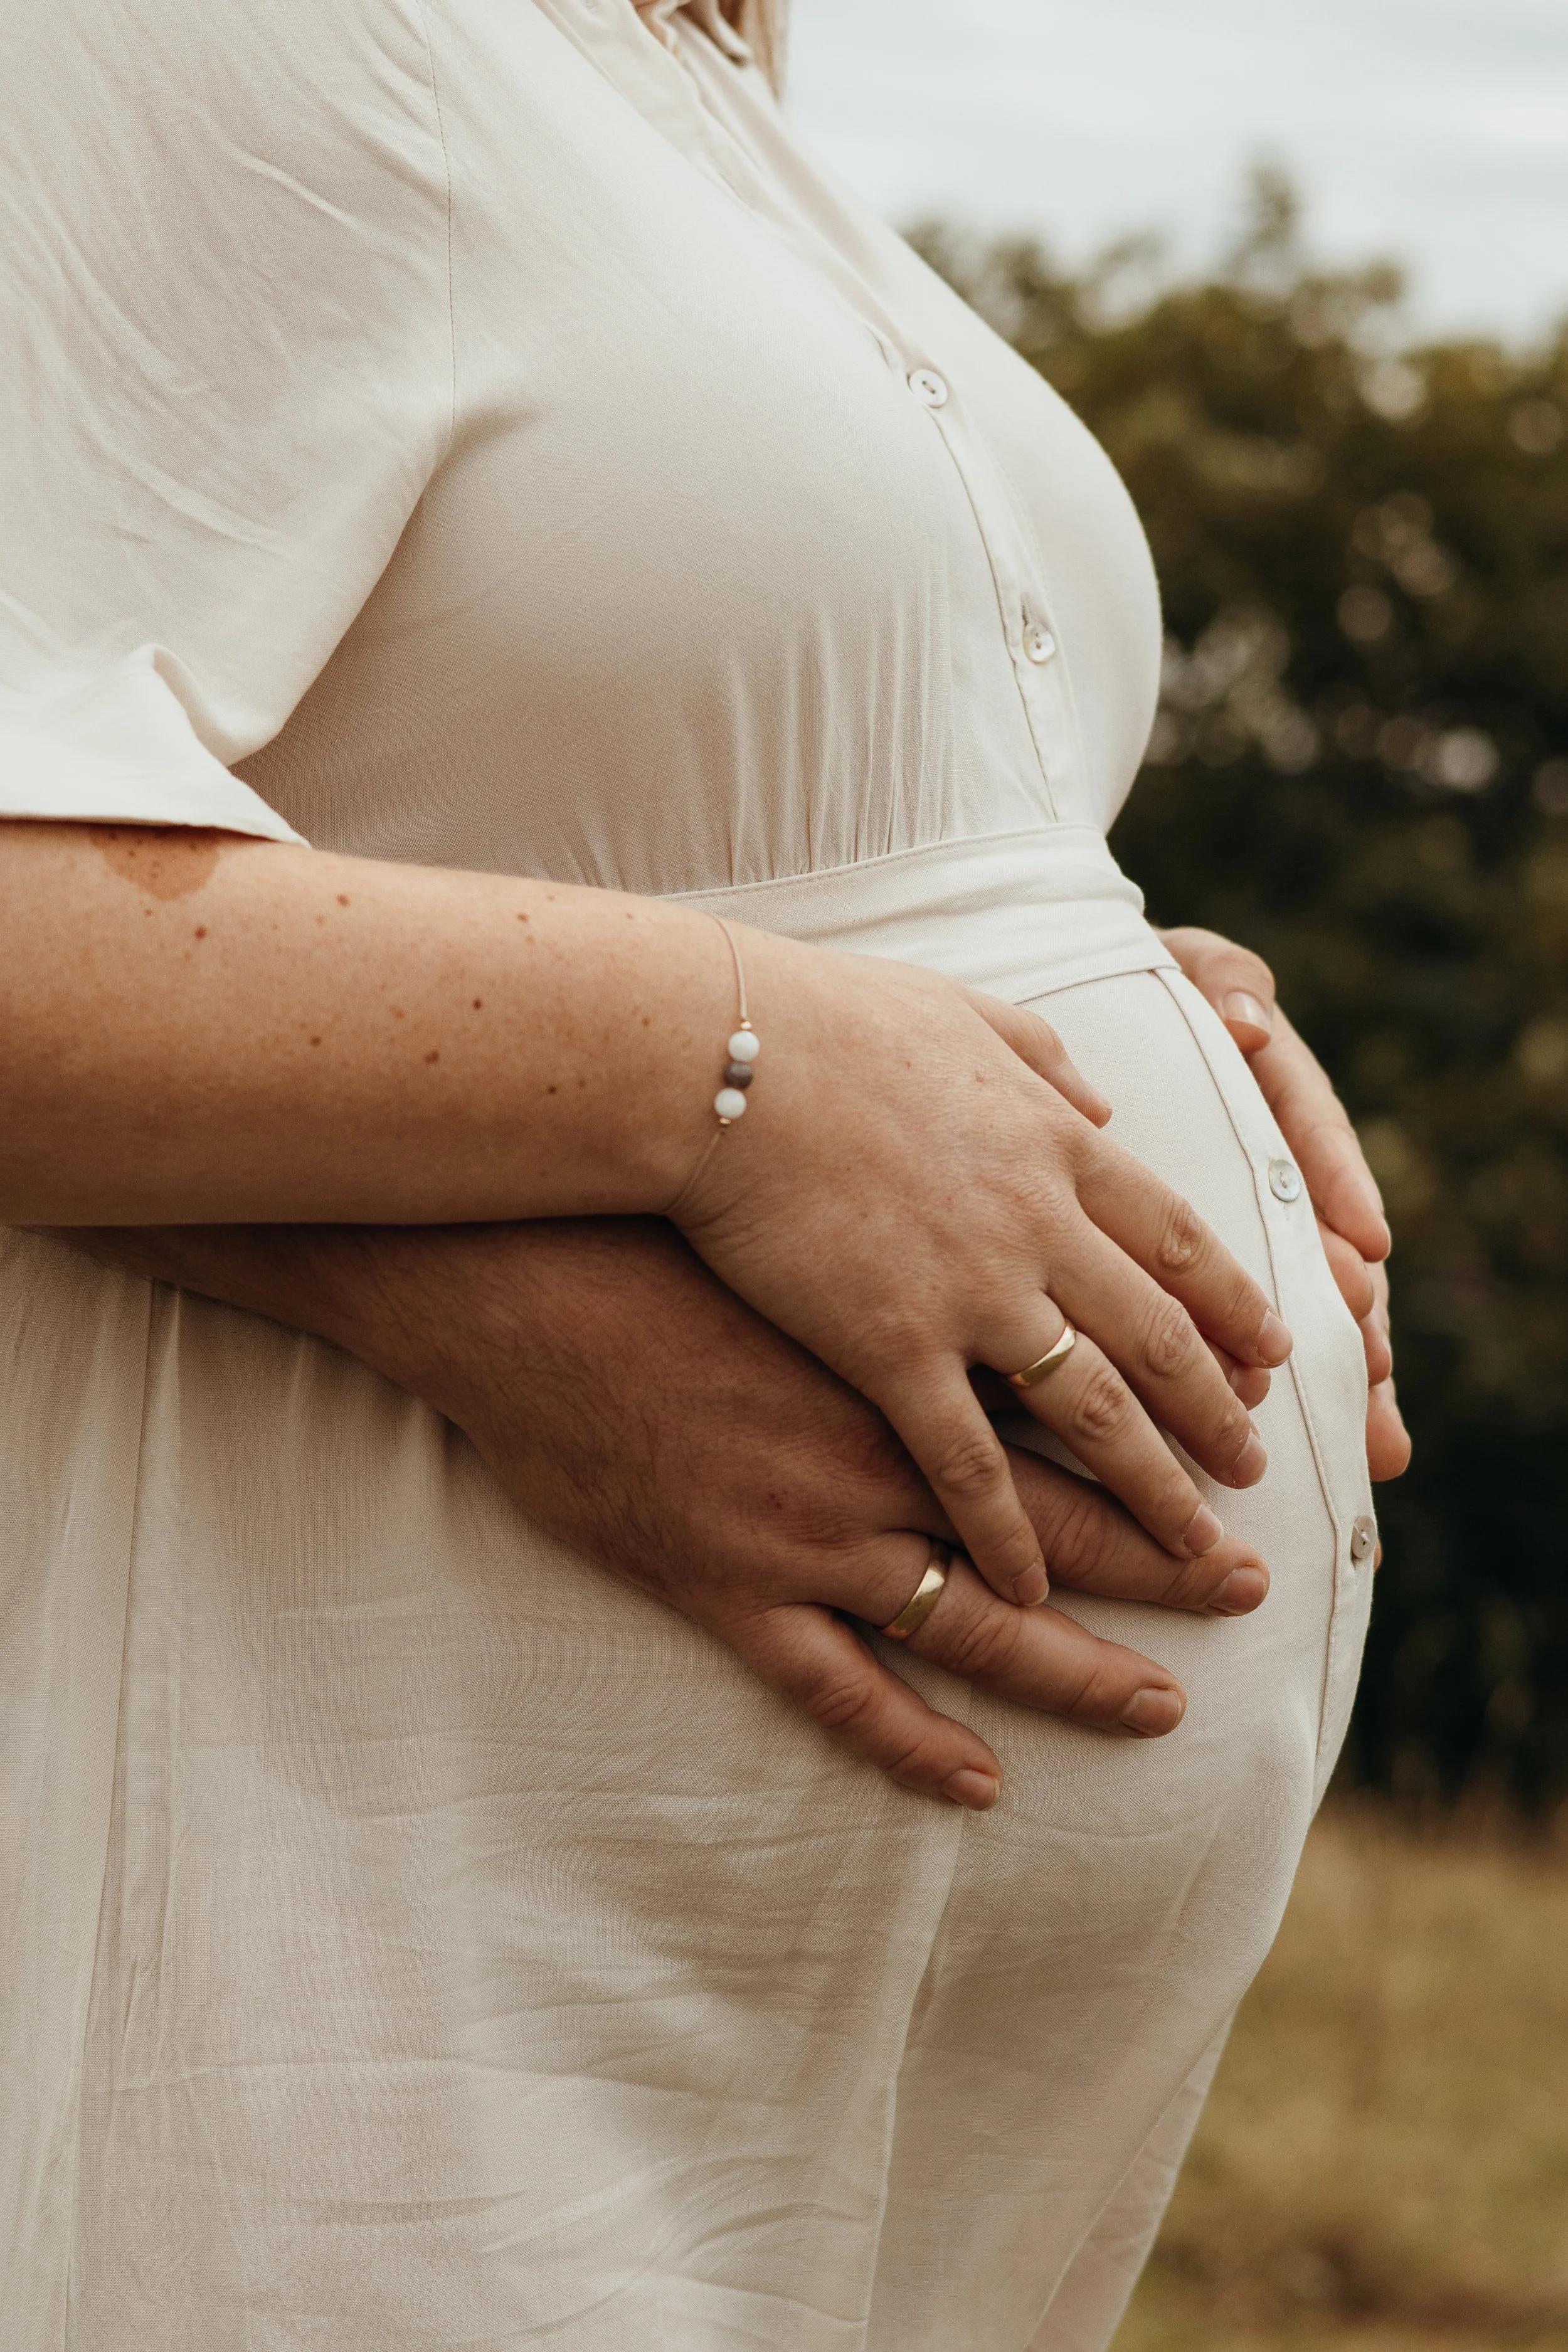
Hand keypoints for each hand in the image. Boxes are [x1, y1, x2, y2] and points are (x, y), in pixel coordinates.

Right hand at [50, 1218, 1271, 1809]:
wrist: (530, 1264)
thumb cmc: (668, 1206)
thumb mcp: (835, 1147)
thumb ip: (966, 1129)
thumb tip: (1079, 1104)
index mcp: (919, 1341)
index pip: (1084, 1395)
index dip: (1174, 1436)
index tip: (1247, 1452)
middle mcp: (890, 1445)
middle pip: (1061, 1515)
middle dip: (1166, 1552)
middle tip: (1249, 1588)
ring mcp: (816, 1524)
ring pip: (978, 1618)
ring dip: (1077, 1667)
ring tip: (1161, 1706)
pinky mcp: (731, 1583)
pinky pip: (839, 1686)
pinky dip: (914, 1743)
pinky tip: (979, 1782)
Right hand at [675, 929, 1293, 1605]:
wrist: (716, 1056)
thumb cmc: (817, 1022)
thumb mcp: (956, 1010)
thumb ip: (1039, 1057)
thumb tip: (1100, 1099)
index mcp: (1055, 1145)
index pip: (1178, 1241)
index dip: (1232, 1307)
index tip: (1272, 1359)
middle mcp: (1038, 1227)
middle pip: (1158, 1339)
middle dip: (1217, 1414)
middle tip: (1256, 1473)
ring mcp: (971, 1294)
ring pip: (1094, 1414)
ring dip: (1153, 1488)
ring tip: (1196, 1549)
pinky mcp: (889, 1348)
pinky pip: (967, 1462)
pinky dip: (1007, 1529)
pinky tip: (1032, 1583)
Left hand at [1158, 927, 1410, 1480]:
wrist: (1065, 1010)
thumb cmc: (1126, 985)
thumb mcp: (1180, 966)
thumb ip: (1224, 981)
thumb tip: (1248, 1028)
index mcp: (1262, 1088)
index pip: (1306, 1132)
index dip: (1340, 1188)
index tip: (1367, 1243)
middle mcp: (1265, 1160)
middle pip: (1321, 1238)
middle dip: (1354, 1310)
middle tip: (1375, 1366)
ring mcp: (1244, 1214)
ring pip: (1299, 1301)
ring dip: (1340, 1371)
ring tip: (1377, 1439)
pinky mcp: (1199, 1266)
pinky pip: (1239, 1333)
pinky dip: (1279, 1389)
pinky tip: (1340, 1448)